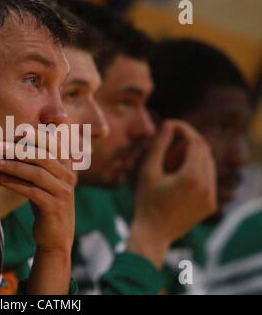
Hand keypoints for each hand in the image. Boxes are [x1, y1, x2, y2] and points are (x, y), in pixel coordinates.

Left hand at [0, 133, 75, 293]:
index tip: (18, 129)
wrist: (55, 236)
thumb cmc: (46, 203)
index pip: (54, 145)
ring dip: (14, 166)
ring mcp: (63, 193)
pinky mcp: (55, 207)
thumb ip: (39, 162)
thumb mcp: (45, 181)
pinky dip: (15, 184)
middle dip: (20, 149)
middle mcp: (69, 177)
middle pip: (44, 157)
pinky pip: (32, 192)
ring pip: (37, 174)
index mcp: (67, 167)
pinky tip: (1, 180)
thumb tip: (18, 139)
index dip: (37, 135)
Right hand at [128, 120, 216, 266]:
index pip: (196, 142)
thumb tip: (168, 124)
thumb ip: (160, 145)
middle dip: (186, 145)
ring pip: (208, 165)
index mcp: (192, 176)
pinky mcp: (210, 205)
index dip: (184, 130)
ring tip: (169, 169)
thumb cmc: (146, 201)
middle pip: (204, 151)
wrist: (152, 233)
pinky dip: (195, 173)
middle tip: (167, 151)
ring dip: (191, 159)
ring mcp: (211, 197)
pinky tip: (176, 181)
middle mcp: (207, 186)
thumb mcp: (148, 170)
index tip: (171, 126)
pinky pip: (208, 179)